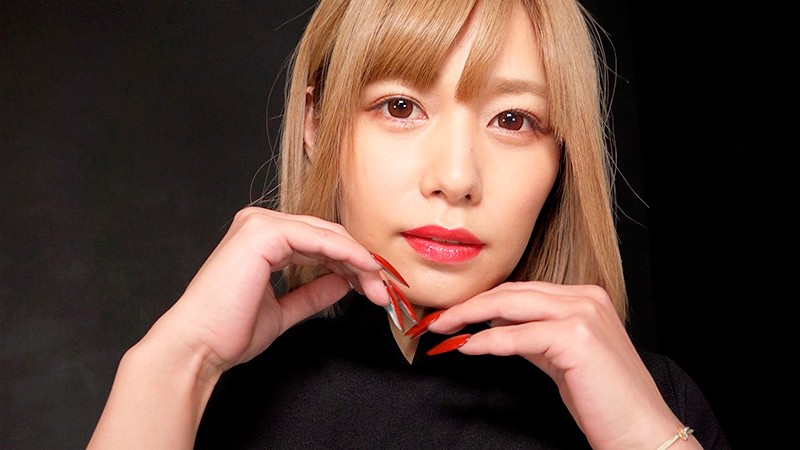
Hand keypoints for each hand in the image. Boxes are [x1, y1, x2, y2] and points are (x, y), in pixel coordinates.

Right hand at [146, 206, 388, 374]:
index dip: (351, 264)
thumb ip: (312, 293)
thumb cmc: (229, 332)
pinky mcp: (263, 232)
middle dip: (360, 263)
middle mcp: (259, 224)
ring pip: (327, 235)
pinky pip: (318, 238)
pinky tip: (364, 270)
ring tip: (379, 287)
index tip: (374, 288)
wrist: (199, 346)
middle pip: (327, 236)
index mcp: (261, 239)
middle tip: (384, 290)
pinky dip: (346, 254)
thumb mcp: (283, 310)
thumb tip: (344, 282)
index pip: (319, 243)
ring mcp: (260, 224)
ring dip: (358, 261)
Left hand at [425, 281, 692, 448]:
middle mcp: (586, 298)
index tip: (456, 312)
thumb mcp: (562, 357)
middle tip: (438, 318)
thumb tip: (494, 326)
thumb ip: (533, 337)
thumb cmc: (604, 401)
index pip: (522, 290)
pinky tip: (466, 346)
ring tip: (443, 327)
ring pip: (510, 306)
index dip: (484, 300)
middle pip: (512, 293)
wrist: (641, 432)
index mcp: (585, 298)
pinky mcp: (576, 337)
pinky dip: (486, 341)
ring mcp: (583, 313)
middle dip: (470, 304)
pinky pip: (516, 336)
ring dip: (469, 315)